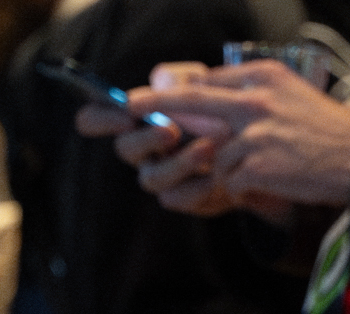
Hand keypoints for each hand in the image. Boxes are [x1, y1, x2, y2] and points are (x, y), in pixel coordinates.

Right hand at [71, 63, 245, 217]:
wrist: (253, 146)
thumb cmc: (221, 110)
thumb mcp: (208, 85)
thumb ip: (186, 78)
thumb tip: (161, 79)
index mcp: (136, 119)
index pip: (96, 119)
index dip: (99, 118)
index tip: (123, 110)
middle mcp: (142, 151)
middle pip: (125, 149)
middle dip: (146, 138)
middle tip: (171, 129)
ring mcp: (160, 176)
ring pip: (150, 179)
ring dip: (178, 163)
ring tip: (207, 148)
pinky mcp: (182, 197)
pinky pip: (177, 199)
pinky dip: (197, 186)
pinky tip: (217, 174)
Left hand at [133, 60, 349, 209]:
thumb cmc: (327, 130)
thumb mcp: (291, 94)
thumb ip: (250, 94)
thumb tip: (208, 93)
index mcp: (263, 77)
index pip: (209, 80)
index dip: (178, 90)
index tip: (151, 94)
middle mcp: (255, 99)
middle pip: (191, 101)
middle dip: (156, 103)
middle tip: (129, 106)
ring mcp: (253, 133)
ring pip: (212, 153)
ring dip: (224, 168)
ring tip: (256, 171)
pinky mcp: (256, 164)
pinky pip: (228, 180)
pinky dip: (239, 188)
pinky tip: (263, 185)